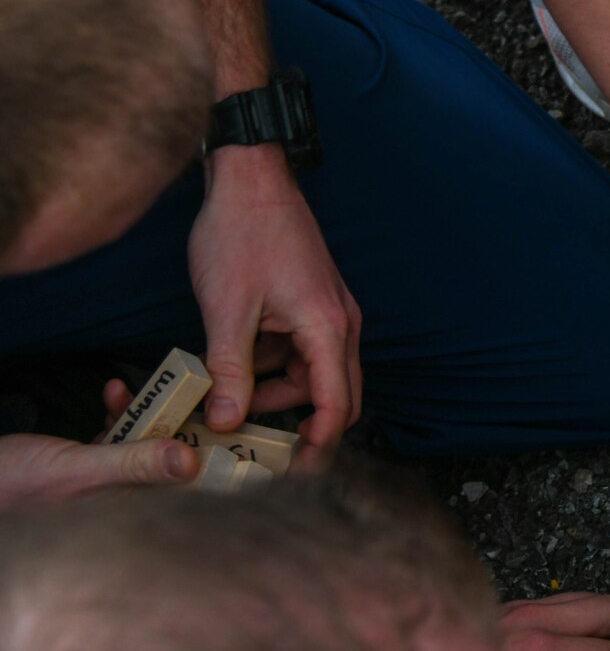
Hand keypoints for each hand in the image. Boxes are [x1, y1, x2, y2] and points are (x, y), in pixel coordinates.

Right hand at [0, 380, 197, 508]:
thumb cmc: (16, 486)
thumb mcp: (82, 471)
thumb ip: (134, 465)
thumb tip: (191, 462)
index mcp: (127, 514)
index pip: (181, 489)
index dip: (203, 457)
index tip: (218, 423)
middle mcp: (121, 502)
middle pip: (167, 463)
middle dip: (174, 426)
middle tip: (184, 392)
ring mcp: (103, 483)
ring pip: (141, 444)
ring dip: (143, 413)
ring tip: (132, 389)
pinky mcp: (85, 466)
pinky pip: (115, 437)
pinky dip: (118, 414)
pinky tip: (113, 392)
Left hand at [188, 144, 361, 463]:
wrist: (251, 179)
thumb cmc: (242, 234)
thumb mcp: (226, 310)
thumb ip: (229, 371)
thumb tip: (226, 421)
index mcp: (327, 326)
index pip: (338, 404)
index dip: (321, 444)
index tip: (299, 471)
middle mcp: (341, 321)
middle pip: (338, 394)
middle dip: (305, 424)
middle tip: (265, 449)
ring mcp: (332, 310)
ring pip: (319, 374)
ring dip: (283, 392)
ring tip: (232, 397)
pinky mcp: (316, 302)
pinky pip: (307, 350)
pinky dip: (279, 365)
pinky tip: (239, 362)